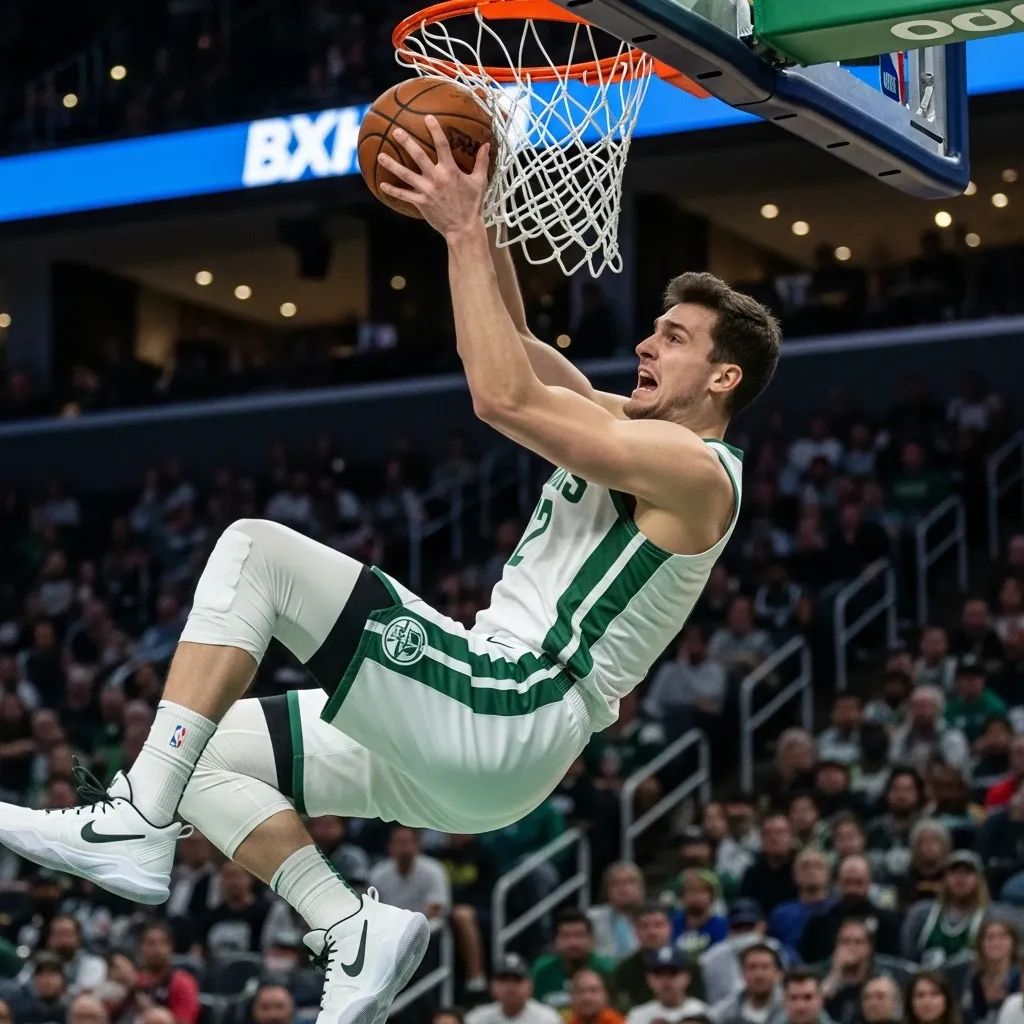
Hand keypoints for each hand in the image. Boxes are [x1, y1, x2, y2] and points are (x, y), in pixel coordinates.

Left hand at [378, 115, 490, 239]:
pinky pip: (404, 195)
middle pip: (418, 156)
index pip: (442, 145)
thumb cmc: (473, 204)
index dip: (435, 130)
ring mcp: (427, 191)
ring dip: (392, 165)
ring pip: (406, 175)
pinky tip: (382, 185)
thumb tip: (487, 144)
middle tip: (396, 131)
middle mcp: (436, 178)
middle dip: (407, 142)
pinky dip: (393, 190)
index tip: (427, 118)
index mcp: (451, 171)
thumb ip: (482, 162)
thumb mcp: (480, 182)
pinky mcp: (421, 203)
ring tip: (380, 156)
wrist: (464, 228)